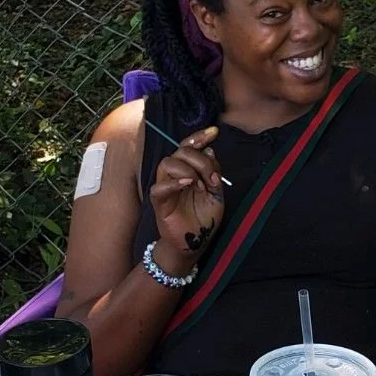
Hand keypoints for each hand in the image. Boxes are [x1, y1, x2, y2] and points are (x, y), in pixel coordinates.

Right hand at [149, 125, 224, 271]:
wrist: (195, 242)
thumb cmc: (204, 217)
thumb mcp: (216, 192)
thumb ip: (213, 172)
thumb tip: (210, 150)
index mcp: (189, 169)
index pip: (189, 146)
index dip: (199, 136)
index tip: (214, 132)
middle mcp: (175, 174)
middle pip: (181, 151)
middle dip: (200, 160)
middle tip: (211, 179)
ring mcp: (166, 187)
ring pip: (168, 163)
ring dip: (188, 170)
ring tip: (200, 187)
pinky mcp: (159, 202)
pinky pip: (159, 187)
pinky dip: (173, 183)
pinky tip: (188, 184)